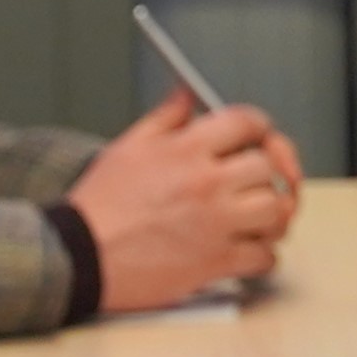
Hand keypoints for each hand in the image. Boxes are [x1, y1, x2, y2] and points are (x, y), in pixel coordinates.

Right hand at [76, 89, 299, 311]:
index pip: (248, 122)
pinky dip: (264, 254)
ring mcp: (216, 224)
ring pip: (276, 210)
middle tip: (259, 180)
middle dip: (267, 172)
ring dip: (273, 213)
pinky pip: (266, 256)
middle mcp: (207, 184)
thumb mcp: (128, 147)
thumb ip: (166, 117)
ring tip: (261, 215)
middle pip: (268, 167)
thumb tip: (188, 95)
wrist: (80, 255)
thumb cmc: (100, 206)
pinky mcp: (216, 262)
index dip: (259, 127)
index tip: (259, 136)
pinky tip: (249, 248)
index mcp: (187, 149)